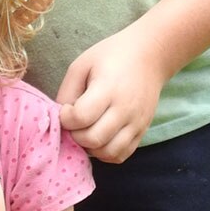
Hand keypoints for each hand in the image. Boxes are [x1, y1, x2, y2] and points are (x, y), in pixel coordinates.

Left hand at [56, 30, 170, 162]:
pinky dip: (105, 153)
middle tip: (74, 123)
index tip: (67, 109)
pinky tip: (100, 138)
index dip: (66, 118)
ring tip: (86, 132)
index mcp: (108, 88)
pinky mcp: (143, 131)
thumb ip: (66, 92)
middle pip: (93, 139)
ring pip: (108, 153)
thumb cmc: (111, 57)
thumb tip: (59, 120)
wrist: (150, 55)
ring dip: (90, 148)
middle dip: (75, 135)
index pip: (80, 118)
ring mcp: (137, 122)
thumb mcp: (81, 65)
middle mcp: (125, 109)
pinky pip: (121, 155)